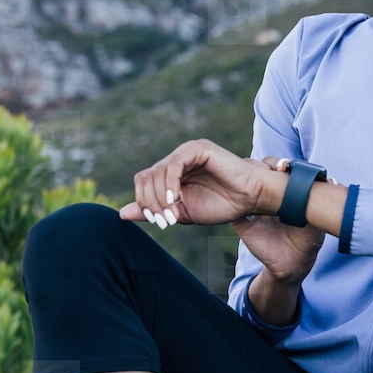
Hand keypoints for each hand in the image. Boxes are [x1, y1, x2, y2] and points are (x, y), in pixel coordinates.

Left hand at [118, 139, 266, 227]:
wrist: (251, 200)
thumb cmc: (222, 205)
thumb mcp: (182, 213)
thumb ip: (154, 210)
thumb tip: (121, 213)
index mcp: (172, 173)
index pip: (143, 182)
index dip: (145, 203)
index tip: (160, 223)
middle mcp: (176, 159)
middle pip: (145, 177)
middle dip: (151, 203)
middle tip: (166, 222)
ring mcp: (186, 152)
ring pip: (156, 172)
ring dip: (160, 197)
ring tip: (173, 215)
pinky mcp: (198, 148)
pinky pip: (173, 165)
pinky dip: (170, 184)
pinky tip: (177, 199)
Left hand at [229, 156, 327, 282]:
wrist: (285, 268)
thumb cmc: (267, 247)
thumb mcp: (247, 229)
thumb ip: (236, 214)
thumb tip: (220, 201)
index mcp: (273, 196)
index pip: (270, 173)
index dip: (268, 166)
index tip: (262, 166)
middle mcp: (290, 195)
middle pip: (289, 170)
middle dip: (284, 165)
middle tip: (283, 167)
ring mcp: (306, 202)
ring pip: (308, 178)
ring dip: (305, 172)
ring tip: (295, 171)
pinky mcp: (319, 213)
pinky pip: (327, 195)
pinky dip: (329, 185)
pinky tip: (328, 180)